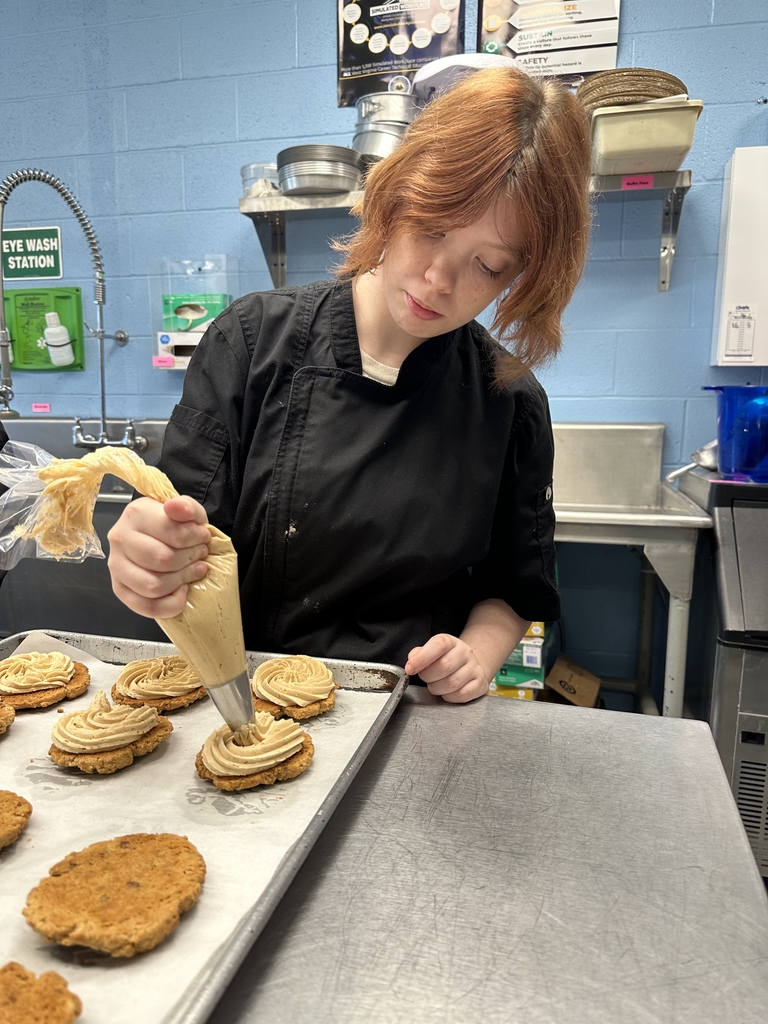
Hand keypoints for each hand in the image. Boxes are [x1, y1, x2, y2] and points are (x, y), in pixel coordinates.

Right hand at [107, 495, 210, 618]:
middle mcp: (120, 538)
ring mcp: (116, 566)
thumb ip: (187, 507)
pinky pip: (146, 607)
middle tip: (199, 554)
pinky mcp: (119, 589)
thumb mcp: (187, 510)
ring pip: (154, 585)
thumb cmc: (173, 524)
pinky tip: (182, 591)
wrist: (158, 535)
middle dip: (190, 559)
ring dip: (182, 581)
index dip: (195, 538)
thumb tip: (175, 507)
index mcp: (136, 513)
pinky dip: (171, 604)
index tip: (203, 537)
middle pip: (163, 560)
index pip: (171, 532)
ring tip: (192, 571)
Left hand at [404, 633, 488, 703]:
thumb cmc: (445, 659)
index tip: (410, 668)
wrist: (468, 666)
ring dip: (437, 688)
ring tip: (435, 685)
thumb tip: (412, 663)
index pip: (438, 644)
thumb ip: (418, 654)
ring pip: (452, 683)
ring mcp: (475, 668)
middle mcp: (466, 653)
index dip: (422, 658)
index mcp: (451, 642)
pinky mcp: (480, 684)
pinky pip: (462, 695)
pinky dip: (449, 697)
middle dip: (428, 676)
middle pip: (445, 666)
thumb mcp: (430, 651)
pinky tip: (446, 692)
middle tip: (425, 678)